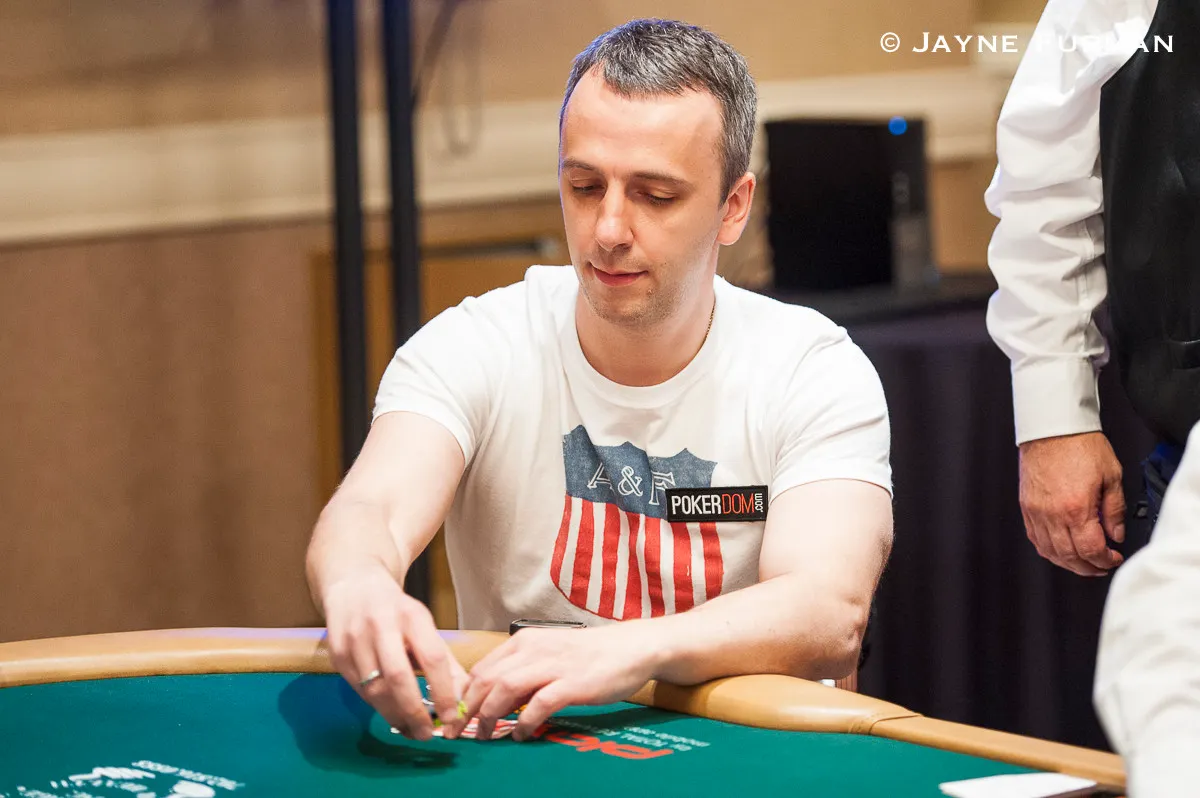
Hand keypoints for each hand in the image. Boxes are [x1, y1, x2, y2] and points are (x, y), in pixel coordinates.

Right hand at [322, 565, 469, 739]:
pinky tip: (390, 712)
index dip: (444, 691)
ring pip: (375, 689)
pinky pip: (359, 690)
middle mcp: (381, 625)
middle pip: (398, 677)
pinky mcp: (337, 654)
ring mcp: (355, 639)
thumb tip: (463, 697)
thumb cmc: (396, 610)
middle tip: (427, 734)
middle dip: (414, 711)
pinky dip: (377, 706)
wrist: (352, 585)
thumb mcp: (424, 624)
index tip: (453, 716)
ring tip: (411, 729)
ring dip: (394, 715)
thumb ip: (444, 661)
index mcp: (412, 615)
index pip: (432, 658)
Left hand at [462, 622, 660, 741]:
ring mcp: (553, 665)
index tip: (455, 717)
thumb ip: (523, 673)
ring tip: (486, 735)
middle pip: (486, 679)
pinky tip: (520, 735)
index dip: (463, 695)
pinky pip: (539, 704)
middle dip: (467, 709)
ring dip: (489, 715)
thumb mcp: (548, 654)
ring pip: (505, 688)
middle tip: (460, 733)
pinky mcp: (572, 683)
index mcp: (524, 641)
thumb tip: (497, 701)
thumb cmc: (589, 655)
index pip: (481, 668)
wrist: (631, 648)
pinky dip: (524, 722)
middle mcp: (533, 649)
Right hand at [1018, 431, 1125, 575]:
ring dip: (1068, 563)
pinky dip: (1049, 550)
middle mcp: (1052, 514)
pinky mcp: (1026, 507)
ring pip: (1050, 552)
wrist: (1052, 428)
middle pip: (1069, 557)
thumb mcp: (1112, 476)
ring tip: (1083, 562)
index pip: (1090, 550)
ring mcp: (1036, 512)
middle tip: (1102, 565)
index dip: (1105, 560)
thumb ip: (1115, 510)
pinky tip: (1060, 549)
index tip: (1114, 557)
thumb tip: (1116, 533)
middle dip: (1089, 567)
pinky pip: (1035, 538)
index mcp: (1076, 508)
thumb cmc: (1079, 445)